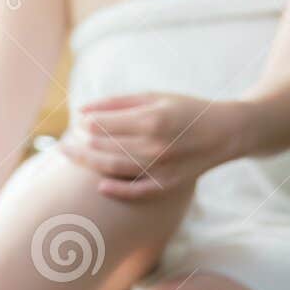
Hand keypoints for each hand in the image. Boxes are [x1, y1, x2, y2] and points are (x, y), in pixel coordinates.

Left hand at [57, 92, 240, 200]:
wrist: (226, 132)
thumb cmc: (185, 109)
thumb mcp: (154, 96)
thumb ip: (117, 102)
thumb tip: (81, 111)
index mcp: (151, 120)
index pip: (103, 125)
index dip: (85, 124)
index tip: (78, 123)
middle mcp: (155, 145)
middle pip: (103, 147)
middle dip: (79, 144)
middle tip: (62, 143)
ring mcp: (162, 167)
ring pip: (113, 168)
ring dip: (87, 163)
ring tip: (69, 156)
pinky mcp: (168, 184)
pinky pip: (137, 192)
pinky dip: (116, 191)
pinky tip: (99, 186)